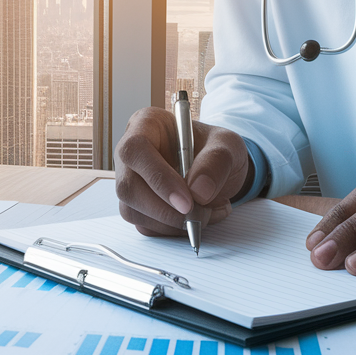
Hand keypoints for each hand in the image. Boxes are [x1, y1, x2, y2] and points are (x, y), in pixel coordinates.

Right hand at [114, 107, 251, 235]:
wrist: (217, 170)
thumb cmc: (216, 149)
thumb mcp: (227, 145)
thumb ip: (216, 162)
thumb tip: (198, 192)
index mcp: (147, 124)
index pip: (135, 150)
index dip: (157, 178)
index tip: (186, 201)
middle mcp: (131, 154)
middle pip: (128, 187)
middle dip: (166, 210)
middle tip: (200, 214)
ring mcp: (131, 181)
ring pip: (133, 211)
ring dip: (172, 222)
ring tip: (208, 212)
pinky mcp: (137, 206)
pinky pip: (145, 226)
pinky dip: (173, 230)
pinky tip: (198, 218)